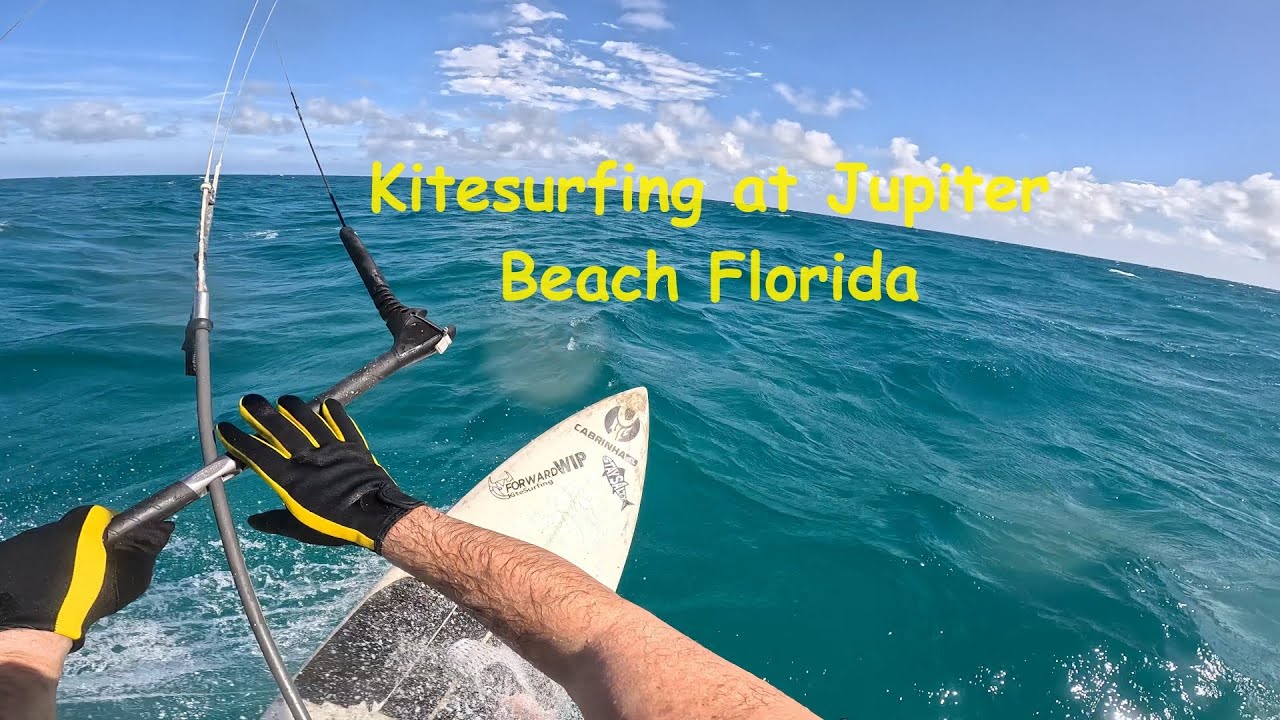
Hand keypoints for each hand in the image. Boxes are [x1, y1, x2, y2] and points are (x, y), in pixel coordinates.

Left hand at [0, 506, 172, 649]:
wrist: (32, 630)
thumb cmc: (87, 601)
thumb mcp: (131, 578)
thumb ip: (147, 550)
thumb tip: (165, 526)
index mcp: (82, 523)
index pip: (101, 519)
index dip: (109, 539)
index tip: (111, 561)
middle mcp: (49, 526)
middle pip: (71, 536)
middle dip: (80, 555)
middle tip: (87, 585)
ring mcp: (21, 543)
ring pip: (46, 553)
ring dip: (55, 569)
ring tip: (61, 598)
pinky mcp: (4, 560)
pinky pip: (24, 567)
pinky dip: (32, 580)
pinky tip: (39, 601)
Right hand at [216, 394, 422, 552]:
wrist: (375, 516)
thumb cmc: (335, 526)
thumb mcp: (299, 529)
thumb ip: (274, 522)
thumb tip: (253, 521)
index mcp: (291, 479)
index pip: (258, 454)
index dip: (239, 439)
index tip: (226, 427)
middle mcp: (308, 459)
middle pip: (280, 429)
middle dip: (261, 413)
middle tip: (248, 401)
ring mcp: (332, 449)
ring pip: (309, 420)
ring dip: (294, 407)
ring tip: (283, 399)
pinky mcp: (353, 447)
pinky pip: (342, 424)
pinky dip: (335, 412)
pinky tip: (327, 403)